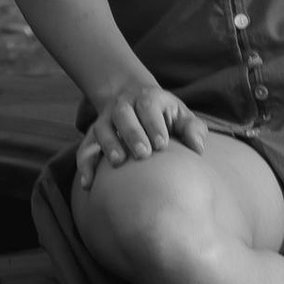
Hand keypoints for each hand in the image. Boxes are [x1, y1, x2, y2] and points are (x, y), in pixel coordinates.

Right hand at [75, 77, 205, 188]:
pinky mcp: (93, 137)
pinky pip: (85, 149)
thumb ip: (192, 128)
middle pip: (123, 115)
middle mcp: (123, 106)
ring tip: (118, 162)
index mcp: (147, 98)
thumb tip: (198, 148)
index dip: (154, 124)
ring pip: (101, 129)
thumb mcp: (181, 115)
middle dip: (132, 133)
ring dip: (108, 144)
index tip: (162, 144)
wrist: (134, 101)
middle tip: (143, 154)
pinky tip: (89, 185)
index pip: (148, 106)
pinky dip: (85, 166)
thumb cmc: (165, 115)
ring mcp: (105, 121)